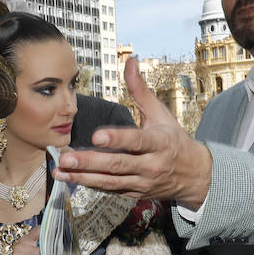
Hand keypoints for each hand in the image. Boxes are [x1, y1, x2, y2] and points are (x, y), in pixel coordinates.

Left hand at [53, 56, 212, 206]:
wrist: (193, 175)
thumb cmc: (174, 139)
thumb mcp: (161, 114)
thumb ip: (141, 90)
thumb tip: (131, 61)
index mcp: (159, 143)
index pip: (136, 141)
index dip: (116, 139)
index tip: (96, 135)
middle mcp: (151, 165)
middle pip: (117, 165)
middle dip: (89, 162)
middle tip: (65, 157)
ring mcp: (141, 182)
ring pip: (110, 181)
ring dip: (83, 177)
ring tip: (60, 170)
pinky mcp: (134, 193)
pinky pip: (110, 189)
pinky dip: (90, 184)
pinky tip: (70, 178)